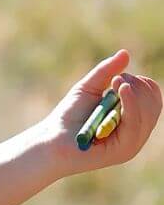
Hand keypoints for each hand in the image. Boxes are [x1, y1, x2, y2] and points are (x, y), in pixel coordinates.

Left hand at [36, 48, 161, 176]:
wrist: (51, 140)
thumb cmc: (69, 117)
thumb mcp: (89, 87)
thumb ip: (107, 71)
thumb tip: (125, 53)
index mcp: (132, 120)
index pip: (153, 97)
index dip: (141, 83)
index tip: (118, 78)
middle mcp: (136, 133)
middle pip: (154, 102)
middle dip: (137, 85)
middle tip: (115, 81)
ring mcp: (131, 144)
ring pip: (147, 111)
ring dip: (132, 92)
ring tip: (113, 85)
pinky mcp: (123, 151)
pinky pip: (135, 123)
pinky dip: (130, 103)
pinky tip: (122, 89)